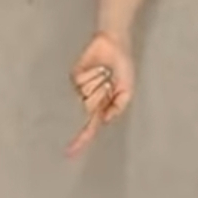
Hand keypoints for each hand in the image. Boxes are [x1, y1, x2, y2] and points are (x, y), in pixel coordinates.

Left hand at [65, 31, 134, 156]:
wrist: (115, 45)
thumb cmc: (122, 66)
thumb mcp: (127, 90)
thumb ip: (117, 106)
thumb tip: (103, 119)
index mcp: (102, 106)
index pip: (89, 127)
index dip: (80, 139)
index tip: (70, 152)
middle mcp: (88, 99)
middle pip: (90, 108)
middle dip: (101, 96)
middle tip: (108, 81)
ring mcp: (80, 88)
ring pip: (87, 95)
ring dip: (99, 84)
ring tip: (105, 72)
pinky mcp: (75, 76)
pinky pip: (82, 82)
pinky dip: (93, 75)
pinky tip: (98, 67)